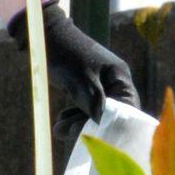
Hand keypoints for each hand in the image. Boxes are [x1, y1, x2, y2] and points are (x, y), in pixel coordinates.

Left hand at [11, 0, 136, 157]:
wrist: (46, 35)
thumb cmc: (66, 54)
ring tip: (59, 129)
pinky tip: (60, 122)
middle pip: (109, 113)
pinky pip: (84, 107)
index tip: (100, 138)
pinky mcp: (85, 87)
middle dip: (90, 126)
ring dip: (77, 123)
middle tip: (68, 133)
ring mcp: (99, 85)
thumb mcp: (81, 79)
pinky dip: (73, 115)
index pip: (127, 107)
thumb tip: (100, 124)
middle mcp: (113, 82)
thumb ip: (94, 102)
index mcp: (119, 76)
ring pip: (94, 112)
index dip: (117, 125)